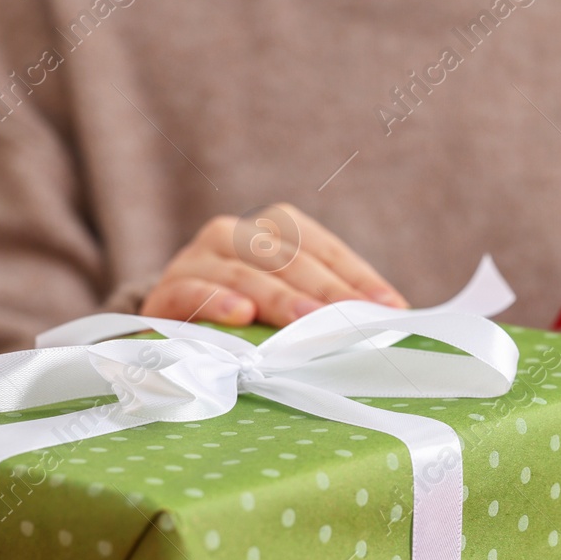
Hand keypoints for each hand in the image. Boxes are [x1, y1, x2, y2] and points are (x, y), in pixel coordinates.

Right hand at [141, 203, 407, 326]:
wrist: (171, 329)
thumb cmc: (246, 319)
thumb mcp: (288, 307)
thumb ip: (328, 308)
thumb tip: (393, 323)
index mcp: (275, 230)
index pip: (324, 250)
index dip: (358, 278)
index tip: (391, 308)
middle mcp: (236, 234)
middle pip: (288, 259)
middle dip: (325, 292)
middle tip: (352, 319)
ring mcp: (198, 258)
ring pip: (244, 272)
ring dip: (278, 298)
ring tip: (305, 323)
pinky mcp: (167, 290)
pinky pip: (193, 290)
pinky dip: (217, 301)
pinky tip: (240, 315)